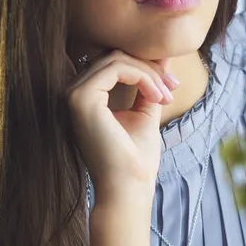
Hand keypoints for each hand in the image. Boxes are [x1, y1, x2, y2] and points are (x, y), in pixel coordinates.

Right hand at [67, 51, 177, 204]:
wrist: (128, 187)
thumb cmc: (135, 158)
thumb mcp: (145, 112)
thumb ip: (148, 84)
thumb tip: (163, 57)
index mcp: (86, 97)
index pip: (114, 63)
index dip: (145, 67)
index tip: (170, 86)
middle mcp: (74, 93)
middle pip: (115, 57)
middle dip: (149, 68)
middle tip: (172, 88)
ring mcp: (74, 95)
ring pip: (117, 59)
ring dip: (149, 74)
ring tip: (165, 97)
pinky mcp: (82, 99)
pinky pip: (117, 68)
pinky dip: (143, 77)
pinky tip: (156, 98)